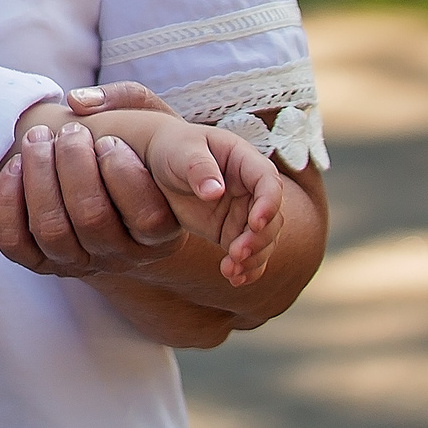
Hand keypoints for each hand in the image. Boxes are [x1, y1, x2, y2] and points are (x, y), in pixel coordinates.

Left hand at [0, 84, 187, 278]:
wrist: (111, 189)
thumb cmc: (138, 147)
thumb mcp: (152, 121)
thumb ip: (131, 100)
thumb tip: (78, 103)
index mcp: (162, 231)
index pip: (148, 217)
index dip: (123, 172)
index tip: (108, 139)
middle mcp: (122, 256)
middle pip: (92, 219)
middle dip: (73, 163)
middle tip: (70, 131)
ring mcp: (80, 263)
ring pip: (51, 231)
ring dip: (38, 176)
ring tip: (39, 139)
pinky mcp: (42, 262)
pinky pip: (15, 244)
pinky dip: (7, 203)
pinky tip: (16, 167)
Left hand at [107, 110, 284, 286]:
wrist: (155, 164)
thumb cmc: (172, 148)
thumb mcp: (181, 151)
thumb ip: (199, 168)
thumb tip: (215, 192)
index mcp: (244, 160)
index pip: (269, 182)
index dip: (268, 204)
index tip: (254, 223)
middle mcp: (251, 188)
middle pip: (272, 218)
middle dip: (259, 239)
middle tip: (237, 254)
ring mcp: (243, 212)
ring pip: (263, 240)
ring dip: (253, 258)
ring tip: (231, 271)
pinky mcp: (231, 232)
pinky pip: (247, 253)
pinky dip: (246, 268)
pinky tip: (234, 279)